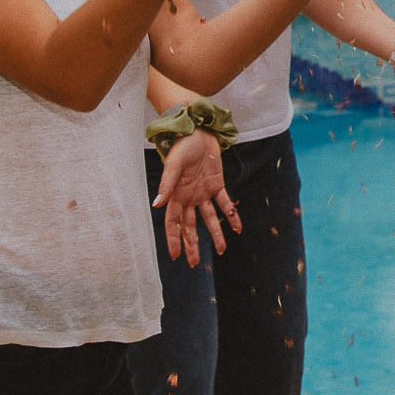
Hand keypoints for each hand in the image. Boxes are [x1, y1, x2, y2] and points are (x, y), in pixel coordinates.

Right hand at [153, 130, 240, 265]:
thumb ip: (167, 185)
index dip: (174, 239)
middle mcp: (188, 197)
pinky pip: (225, 203)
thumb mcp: (174, 165)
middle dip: (191, 244)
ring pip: (209, 218)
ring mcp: (203, 192)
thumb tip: (156, 205)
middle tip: (193, 263)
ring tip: (221, 250)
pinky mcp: (217, 184)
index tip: (175, 256)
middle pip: (190, 225)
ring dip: (215, 233)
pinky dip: (231, 215)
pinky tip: (238, 228)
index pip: (173, 222)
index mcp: (176, 195)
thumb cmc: (181, 146)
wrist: (197, 130)